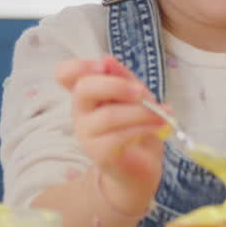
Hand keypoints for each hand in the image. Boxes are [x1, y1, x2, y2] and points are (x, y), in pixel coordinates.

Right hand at [55, 55, 164, 215]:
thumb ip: (122, 77)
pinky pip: (119, 137)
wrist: (141, 167)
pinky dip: (143, 129)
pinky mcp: (100, 154)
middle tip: (141, 91)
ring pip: (108, 115)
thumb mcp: (135, 95)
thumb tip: (107, 60)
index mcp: (87, 93)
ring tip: (161, 114)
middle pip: (84, 88)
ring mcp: (87, 134)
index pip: (64, 74)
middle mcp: (80, 112)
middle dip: (116, 85)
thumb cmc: (136, 125)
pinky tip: (158, 127)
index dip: (78, 66)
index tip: (103, 66)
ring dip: (140, 112)